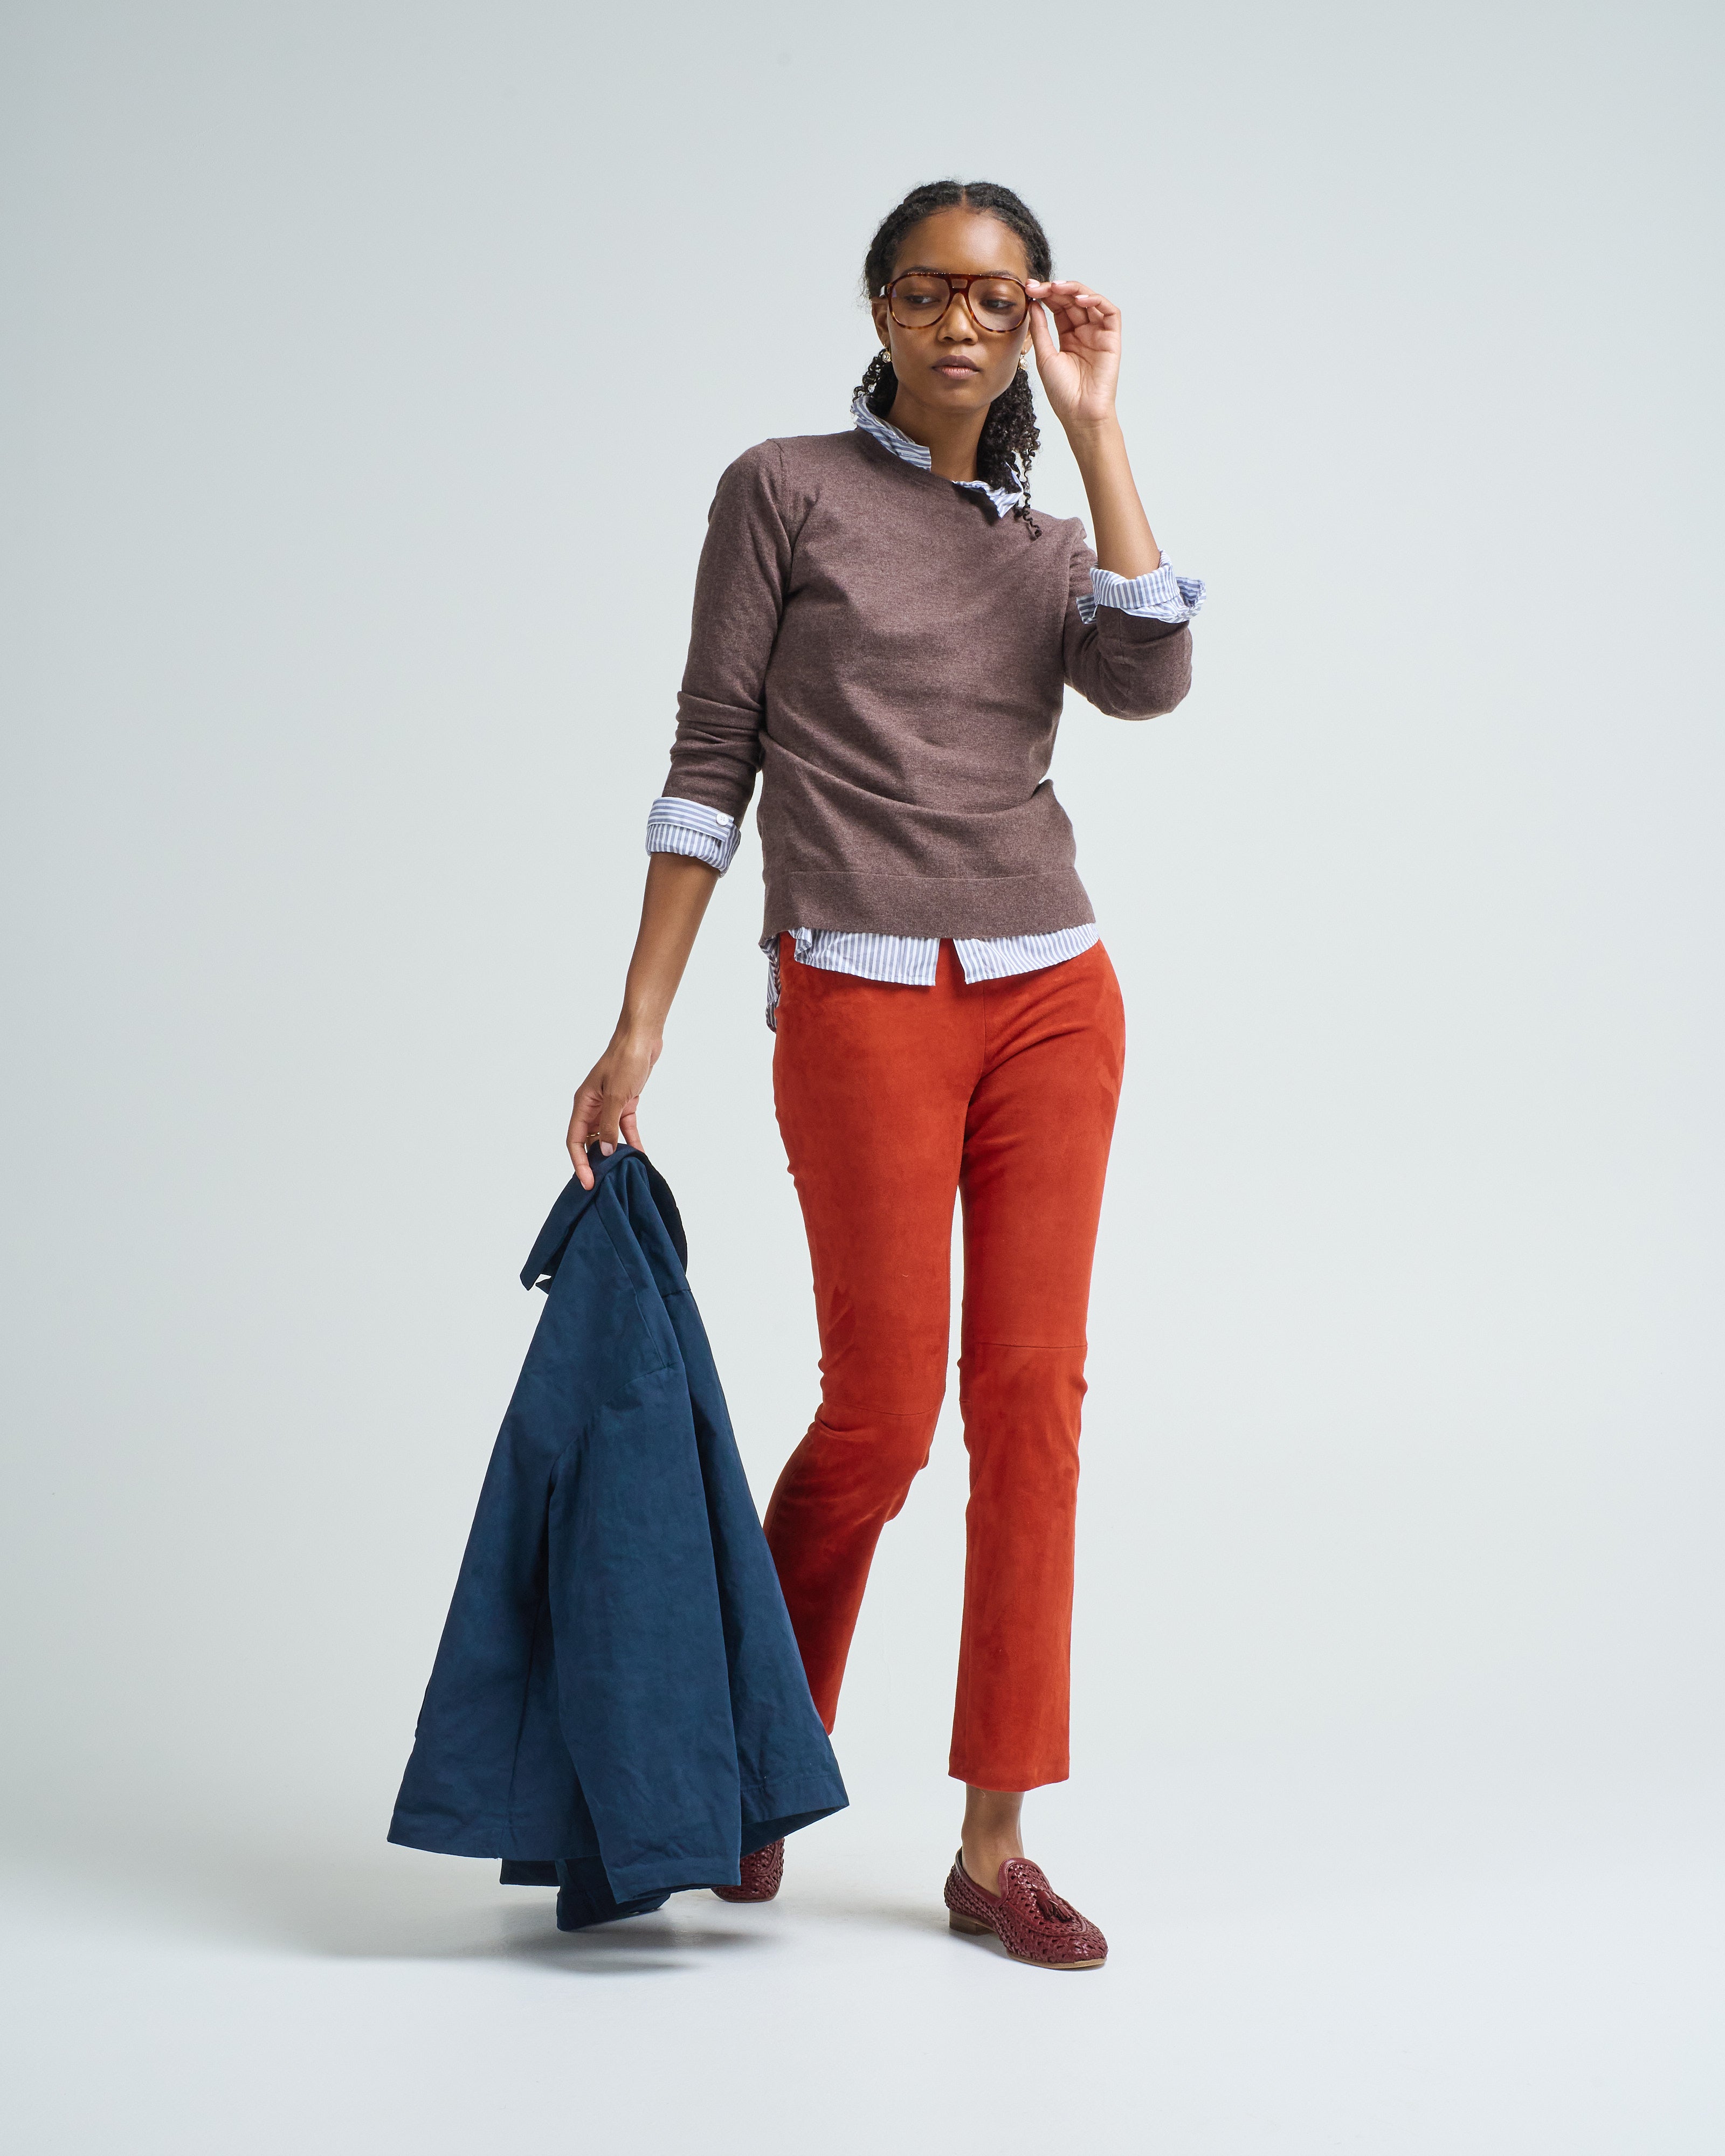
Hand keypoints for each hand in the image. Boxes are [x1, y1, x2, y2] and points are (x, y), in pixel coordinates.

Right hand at [566, 1028, 657, 1189]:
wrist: (642, 1039)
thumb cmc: (625, 1060)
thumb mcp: (616, 1095)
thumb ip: (610, 1126)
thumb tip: (605, 1151)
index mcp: (583, 1104)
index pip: (575, 1140)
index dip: (579, 1163)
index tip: (587, 1182)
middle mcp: (593, 1106)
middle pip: (589, 1140)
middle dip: (594, 1162)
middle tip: (602, 1184)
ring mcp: (608, 1105)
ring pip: (607, 1135)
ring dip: (614, 1152)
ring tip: (620, 1172)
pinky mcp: (625, 1102)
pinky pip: (625, 1127)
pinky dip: (631, 1140)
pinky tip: (639, 1154)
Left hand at [1025, 279, 1122, 434]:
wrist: (1080, 414)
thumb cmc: (1062, 392)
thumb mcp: (1045, 355)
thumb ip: (1040, 328)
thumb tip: (1033, 303)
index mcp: (1068, 336)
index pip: (1058, 307)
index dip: (1045, 295)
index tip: (1028, 288)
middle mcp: (1085, 332)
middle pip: (1072, 300)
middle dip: (1055, 289)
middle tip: (1038, 285)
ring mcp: (1099, 334)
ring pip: (1090, 301)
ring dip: (1073, 289)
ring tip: (1056, 287)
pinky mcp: (1112, 339)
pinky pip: (1110, 312)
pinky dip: (1096, 300)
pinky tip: (1079, 299)